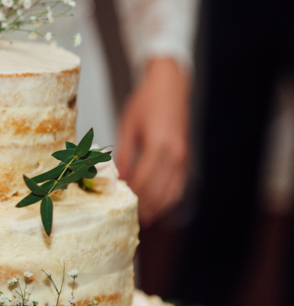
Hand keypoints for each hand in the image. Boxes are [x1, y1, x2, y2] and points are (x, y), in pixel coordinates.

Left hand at [116, 58, 190, 225]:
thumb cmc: (146, 102)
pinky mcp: (186, 158)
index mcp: (159, 145)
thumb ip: (124, 155)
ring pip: (171, 192)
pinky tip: (157, 207)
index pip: (144, 181)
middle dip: (144, 207)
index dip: (132, 197)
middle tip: (129, 218)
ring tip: (142, 218)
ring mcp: (184, 157)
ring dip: (157, 208)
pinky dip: (168, 199)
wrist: (169, 87)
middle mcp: (175, 154)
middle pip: (158, 191)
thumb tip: (119, 180)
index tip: (119, 205)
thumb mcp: (128, 126)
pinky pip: (179, 186)